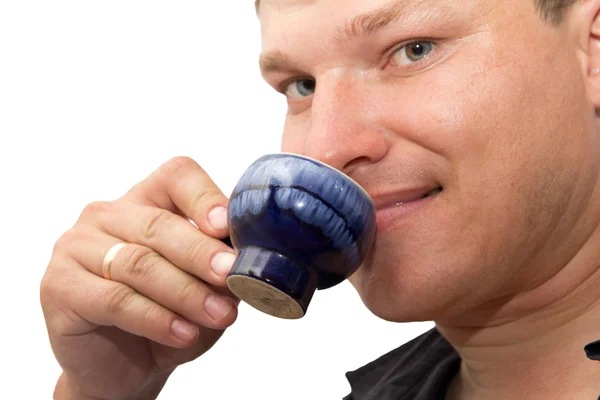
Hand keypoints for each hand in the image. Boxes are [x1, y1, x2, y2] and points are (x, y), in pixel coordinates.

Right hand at [40, 157, 238, 399]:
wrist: (124, 366)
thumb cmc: (170, 314)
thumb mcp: (205, 286)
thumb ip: (221, 263)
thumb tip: (249, 250)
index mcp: (147, 199)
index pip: (177, 177)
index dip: (204, 197)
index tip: (225, 225)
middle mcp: (108, 214)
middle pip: (158, 224)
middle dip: (201, 253)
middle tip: (231, 276)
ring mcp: (77, 246)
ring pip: (139, 263)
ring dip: (185, 292)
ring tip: (219, 315)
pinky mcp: (59, 285)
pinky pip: (114, 299)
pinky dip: (155, 318)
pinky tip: (183, 333)